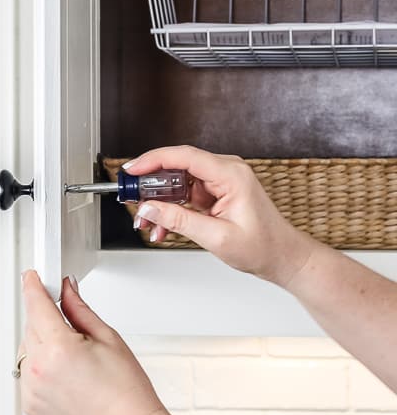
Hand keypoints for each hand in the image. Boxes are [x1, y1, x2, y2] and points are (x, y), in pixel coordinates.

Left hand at [18, 271, 164, 414]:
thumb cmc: (126, 392)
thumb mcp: (108, 338)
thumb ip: (79, 309)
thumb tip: (67, 290)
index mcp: (58, 348)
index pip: (36, 304)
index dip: (34, 286)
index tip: (32, 277)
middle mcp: (39, 370)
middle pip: (30, 326)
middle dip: (47, 320)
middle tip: (76, 331)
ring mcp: (31, 390)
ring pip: (27, 350)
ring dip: (43, 345)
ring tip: (77, 361)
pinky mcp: (30, 405)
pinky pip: (28, 373)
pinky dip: (41, 368)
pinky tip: (68, 377)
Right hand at [128, 145, 313, 286]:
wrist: (282, 257)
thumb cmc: (263, 246)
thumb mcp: (216, 237)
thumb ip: (179, 220)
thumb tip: (149, 208)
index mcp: (231, 175)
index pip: (184, 157)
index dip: (153, 160)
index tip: (132, 170)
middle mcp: (226, 172)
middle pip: (177, 167)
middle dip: (151, 186)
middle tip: (131, 200)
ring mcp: (221, 182)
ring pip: (178, 183)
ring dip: (159, 202)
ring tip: (146, 222)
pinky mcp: (216, 193)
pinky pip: (185, 195)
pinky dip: (172, 209)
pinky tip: (162, 226)